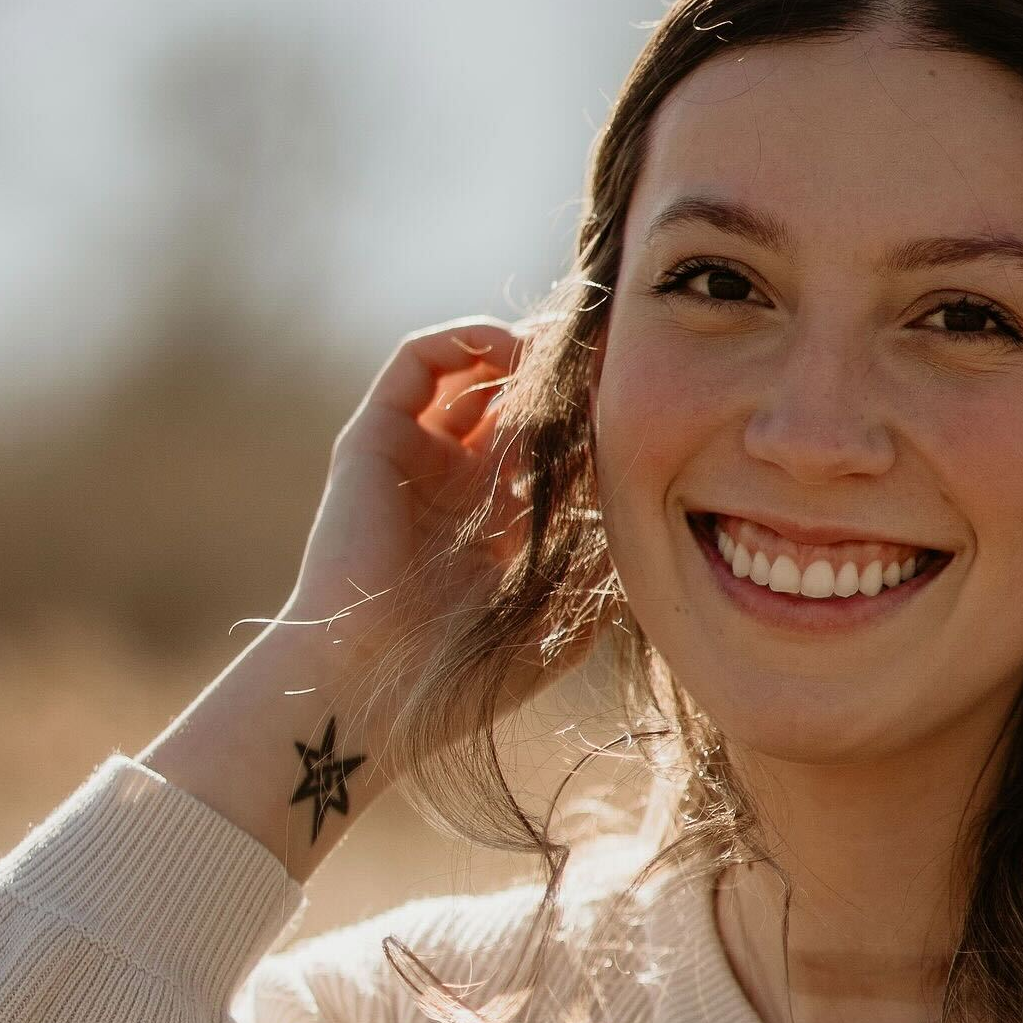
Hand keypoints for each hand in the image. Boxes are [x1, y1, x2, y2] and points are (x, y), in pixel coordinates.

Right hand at [280, 317, 600, 724]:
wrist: (376, 683)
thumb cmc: (469, 671)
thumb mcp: (563, 623)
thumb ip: (604, 572)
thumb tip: (649, 515)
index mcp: (501, 525)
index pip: (554, 449)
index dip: (592, 421)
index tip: (637, 403)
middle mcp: (458, 484)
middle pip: (516, 403)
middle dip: (561, 380)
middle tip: (604, 362)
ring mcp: (415, 458)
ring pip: (470, 374)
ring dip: (518, 353)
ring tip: (559, 355)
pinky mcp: (374, 438)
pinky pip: (417, 362)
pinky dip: (463, 339)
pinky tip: (509, 349)